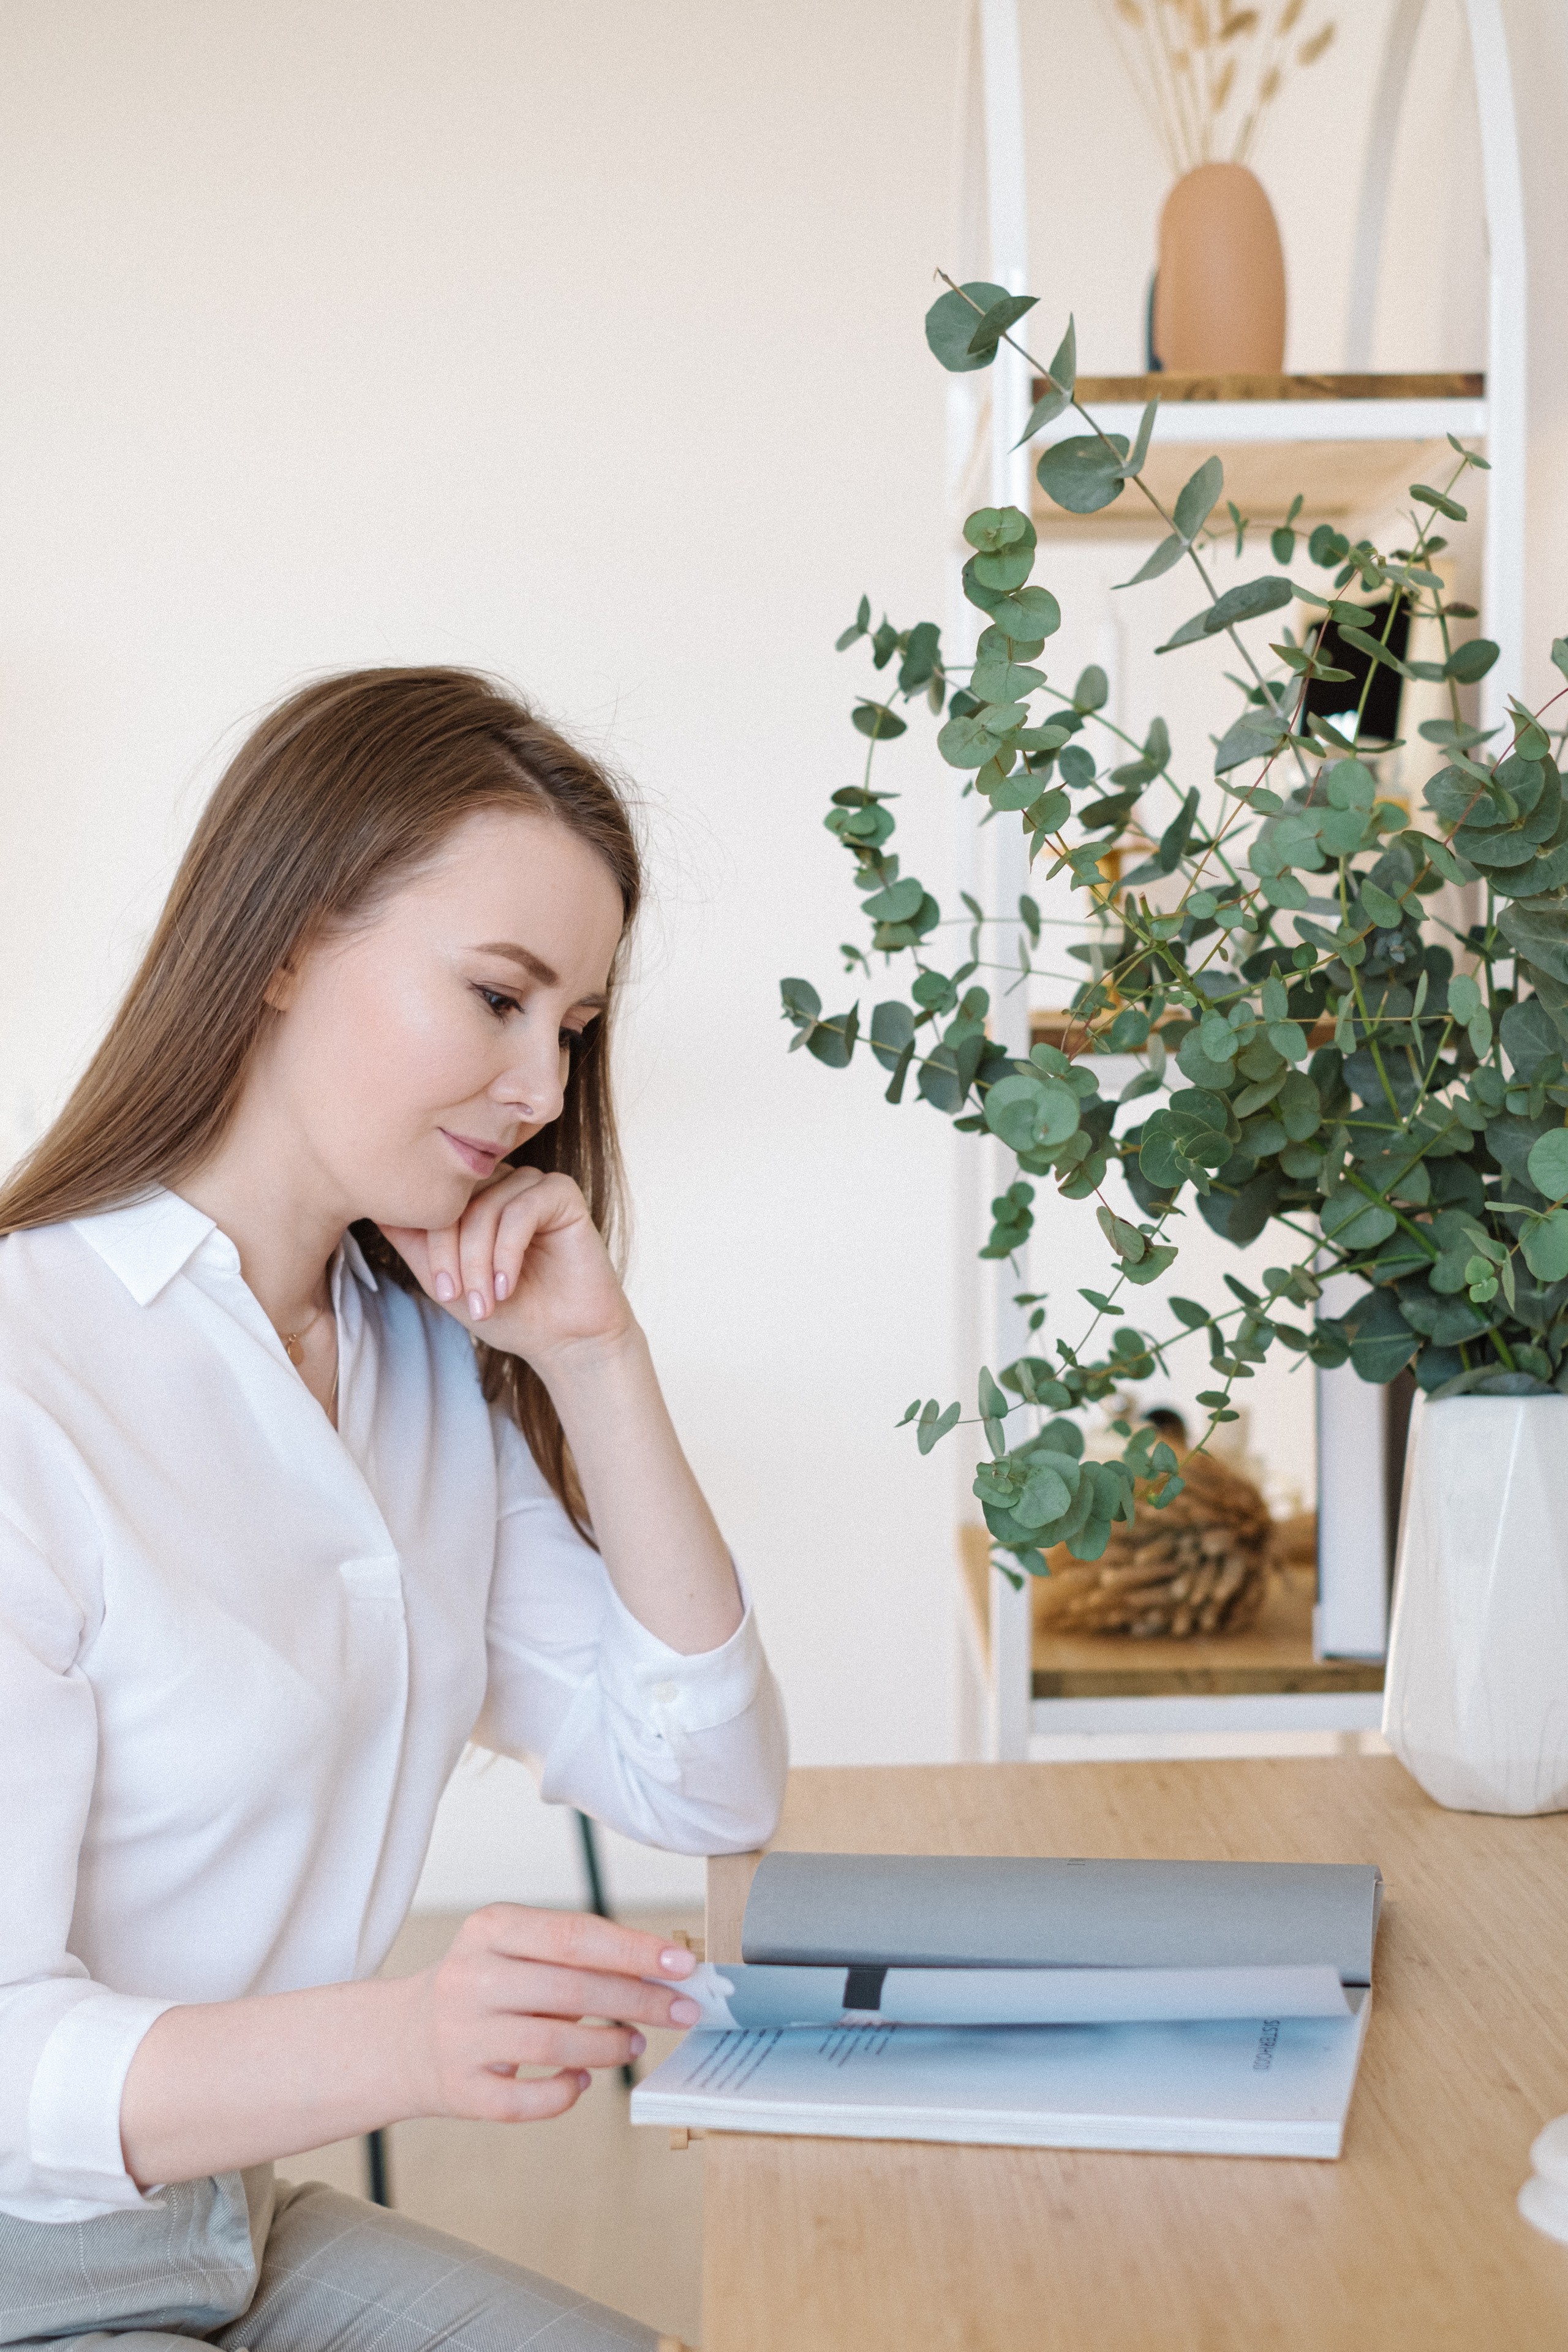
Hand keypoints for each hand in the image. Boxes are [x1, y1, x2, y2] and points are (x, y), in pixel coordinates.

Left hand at [380, 1168, 631, 1367]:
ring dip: (479, 1259)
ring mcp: (531, 1184)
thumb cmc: (509, 1310)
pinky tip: (509, 1284)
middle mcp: (500, 1182)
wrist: (566, 1338)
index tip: (442, 1290)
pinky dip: (508, 1251)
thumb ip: (413, 1244)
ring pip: (486, 1207)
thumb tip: (373, 1209)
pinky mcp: (562, 1193)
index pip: (435, 1200)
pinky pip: (521, 1210)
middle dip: (452, 1253)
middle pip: (457, 1200)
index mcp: (472, 1197)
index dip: (430, 1242)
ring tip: (487, 1300)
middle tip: (460, 1297)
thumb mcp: (446, 1280)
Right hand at [395, 1903, 702, 2124]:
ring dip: (606, 2047)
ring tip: (633, 2043)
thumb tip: (659, 1971)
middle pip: (569, 1990)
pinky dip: (563, 2093)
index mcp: (489, 1928)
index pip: (573, 1935)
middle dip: (636, 2000)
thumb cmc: (484, 1986)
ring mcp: (459, 2037)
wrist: (403, 2038)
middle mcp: (469, 1978)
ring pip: (551, 2045)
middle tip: (680, 2011)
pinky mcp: (458, 2090)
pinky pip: (524, 2101)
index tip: (682, 1964)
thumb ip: (576, 1956)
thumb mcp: (516, 1949)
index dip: (633, 1950)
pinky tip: (582, 2081)